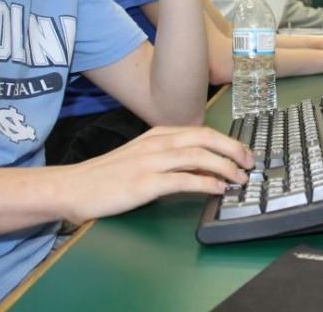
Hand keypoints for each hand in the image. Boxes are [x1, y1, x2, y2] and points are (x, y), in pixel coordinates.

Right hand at [59, 125, 253, 224]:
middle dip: (233, 150)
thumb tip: (206, 168)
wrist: (73, 187)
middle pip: (206, 139)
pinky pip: (183, 180)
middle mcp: (158, 143)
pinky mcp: (145, 183)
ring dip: (225, 167)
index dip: (228, 142)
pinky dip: (206, 183)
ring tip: (240, 179)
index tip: (244, 153)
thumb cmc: (108, 175)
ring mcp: (151, 161)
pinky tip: (218, 190)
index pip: (202, 132)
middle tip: (250, 163)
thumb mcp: (144, 158)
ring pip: (199, 156)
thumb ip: (172, 159)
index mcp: (158, 134)